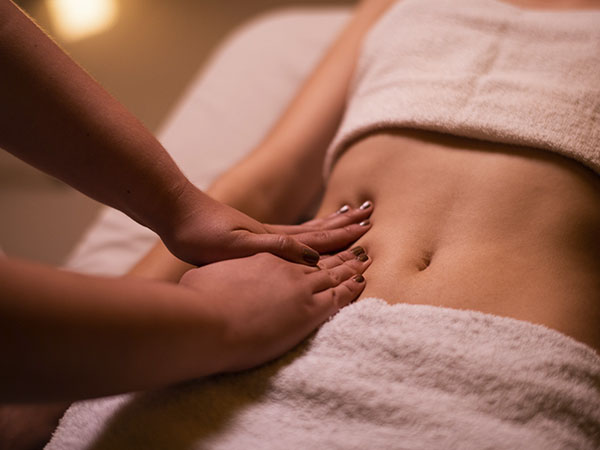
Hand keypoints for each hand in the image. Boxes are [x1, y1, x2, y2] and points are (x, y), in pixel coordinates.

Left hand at [158, 184, 372, 265]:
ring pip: (306, 230)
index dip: (344, 237)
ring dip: (329, 225)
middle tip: (368, 215)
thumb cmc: (201, 233)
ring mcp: (264, 233)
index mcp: (275, 238)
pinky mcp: (251, 235)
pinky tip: (304, 235)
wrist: (176, 213)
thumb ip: (273, 247)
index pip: (318, 239)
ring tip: (347, 216)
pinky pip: (289, 234)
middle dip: (344, 226)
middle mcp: (274, 234)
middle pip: (318, 230)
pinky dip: (306, 232)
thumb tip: (310, 257)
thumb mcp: (237, 245)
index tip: (368, 229)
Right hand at [179, 247, 370, 371]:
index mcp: (263, 259)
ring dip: (350, 261)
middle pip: (319, 255)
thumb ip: (223, 278)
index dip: (311, 246)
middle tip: (359, 230)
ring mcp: (297, 286)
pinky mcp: (307, 310)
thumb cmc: (200, 300)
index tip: (323, 241)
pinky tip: (361, 280)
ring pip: (332, 270)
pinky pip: (337, 295)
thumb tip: (217, 280)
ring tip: (367, 252)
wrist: (206, 319)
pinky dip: (350, 286)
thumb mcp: (211, 278)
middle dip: (339, 244)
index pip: (296, 251)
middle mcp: (284, 267)